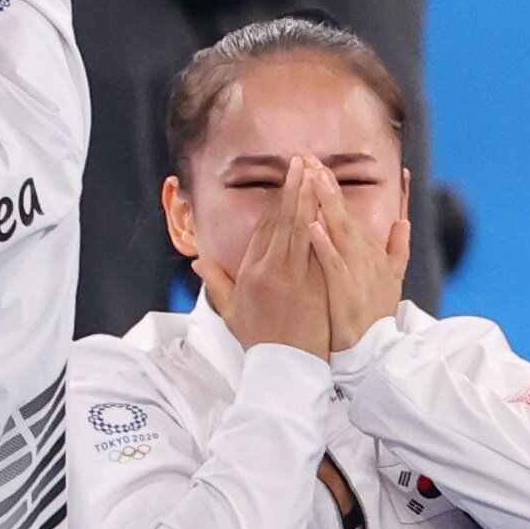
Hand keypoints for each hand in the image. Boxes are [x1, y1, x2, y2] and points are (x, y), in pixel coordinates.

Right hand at [192, 156, 330, 360]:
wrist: (284, 368)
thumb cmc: (259, 341)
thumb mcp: (231, 311)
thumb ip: (216, 282)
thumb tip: (200, 261)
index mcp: (251, 273)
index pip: (264, 228)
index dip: (275, 202)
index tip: (284, 180)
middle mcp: (272, 270)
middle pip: (283, 220)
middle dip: (293, 188)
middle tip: (301, 161)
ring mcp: (296, 277)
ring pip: (302, 229)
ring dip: (308, 198)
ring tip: (316, 173)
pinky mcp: (316, 286)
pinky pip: (320, 251)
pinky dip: (323, 227)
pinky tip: (329, 207)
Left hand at [305, 160, 409, 352]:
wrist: (375, 353)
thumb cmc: (376, 316)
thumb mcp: (393, 280)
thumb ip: (398, 249)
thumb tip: (404, 223)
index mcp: (372, 252)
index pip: (351, 213)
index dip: (333, 189)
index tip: (317, 165)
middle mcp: (367, 258)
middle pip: (345, 215)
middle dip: (327, 186)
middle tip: (309, 159)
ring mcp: (358, 274)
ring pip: (341, 232)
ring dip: (327, 204)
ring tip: (313, 179)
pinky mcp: (347, 293)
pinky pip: (334, 265)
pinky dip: (325, 245)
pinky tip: (312, 226)